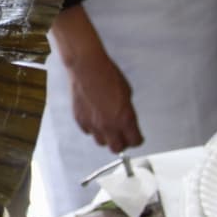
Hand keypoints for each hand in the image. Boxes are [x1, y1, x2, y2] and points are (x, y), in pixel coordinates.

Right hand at [51, 4, 143, 152]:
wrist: (87, 68)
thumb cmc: (107, 75)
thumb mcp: (127, 93)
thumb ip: (127, 111)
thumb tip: (125, 119)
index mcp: (125, 119)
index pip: (135, 142)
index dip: (136, 139)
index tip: (136, 136)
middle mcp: (108, 125)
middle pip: (117, 148)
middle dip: (121, 143)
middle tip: (122, 136)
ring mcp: (92, 123)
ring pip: (101, 142)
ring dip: (106, 137)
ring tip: (107, 127)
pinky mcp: (79, 119)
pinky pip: (87, 131)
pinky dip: (91, 128)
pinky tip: (94, 118)